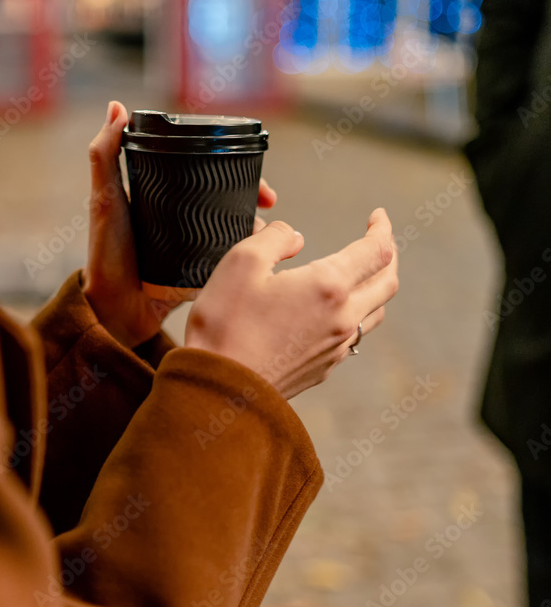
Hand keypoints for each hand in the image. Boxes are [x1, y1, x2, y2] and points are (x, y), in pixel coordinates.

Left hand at [83, 101, 276, 349]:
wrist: (114, 310)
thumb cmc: (106, 255)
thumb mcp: (104, 201)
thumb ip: (105, 156)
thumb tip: (117, 107)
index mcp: (162, 193)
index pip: (204, 170)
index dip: (233, 167)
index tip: (256, 176)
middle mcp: (179, 215)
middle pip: (226, 197)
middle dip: (253, 199)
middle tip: (271, 207)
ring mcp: (192, 243)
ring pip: (232, 227)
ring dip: (255, 228)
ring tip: (270, 234)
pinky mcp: (199, 270)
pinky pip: (228, 258)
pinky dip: (247, 255)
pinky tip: (261, 255)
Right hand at [185, 209, 397, 399]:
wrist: (219, 390)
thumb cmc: (225, 325)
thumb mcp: (241, 262)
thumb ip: (274, 238)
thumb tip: (294, 236)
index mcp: (329, 286)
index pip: (376, 250)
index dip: (382, 228)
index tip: (377, 216)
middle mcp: (342, 318)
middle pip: (387, 283)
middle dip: (389, 256)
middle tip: (380, 241)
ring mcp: (335, 348)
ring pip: (374, 313)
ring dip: (376, 289)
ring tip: (364, 277)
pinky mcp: (323, 369)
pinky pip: (351, 338)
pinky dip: (354, 317)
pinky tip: (335, 314)